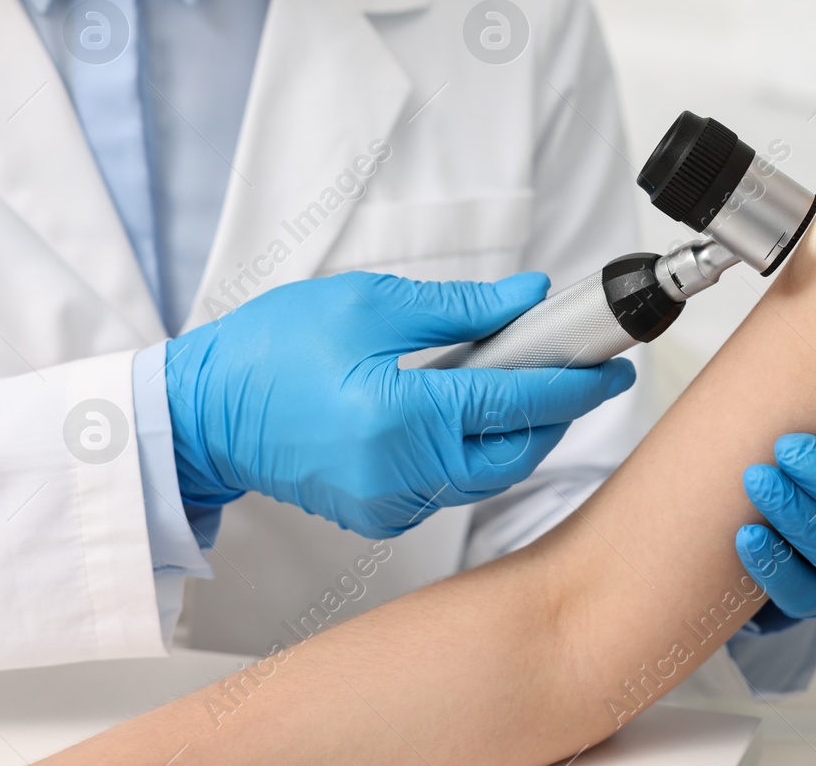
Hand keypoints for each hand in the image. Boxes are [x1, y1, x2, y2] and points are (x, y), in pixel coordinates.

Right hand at [165, 271, 634, 538]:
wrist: (202, 414)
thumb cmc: (272, 350)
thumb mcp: (369, 304)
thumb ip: (462, 309)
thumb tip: (530, 298)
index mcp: (399, 417)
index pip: (516, 401)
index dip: (575, 381)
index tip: (613, 365)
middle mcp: (401, 475)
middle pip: (515, 451)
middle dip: (557, 413)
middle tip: (581, 370)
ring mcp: (390, 504)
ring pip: (489, 473)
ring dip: (520, 431)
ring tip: (532, 381)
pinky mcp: (381, 516)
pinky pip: (453, 486)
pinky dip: (478, 452)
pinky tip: (478, 414)